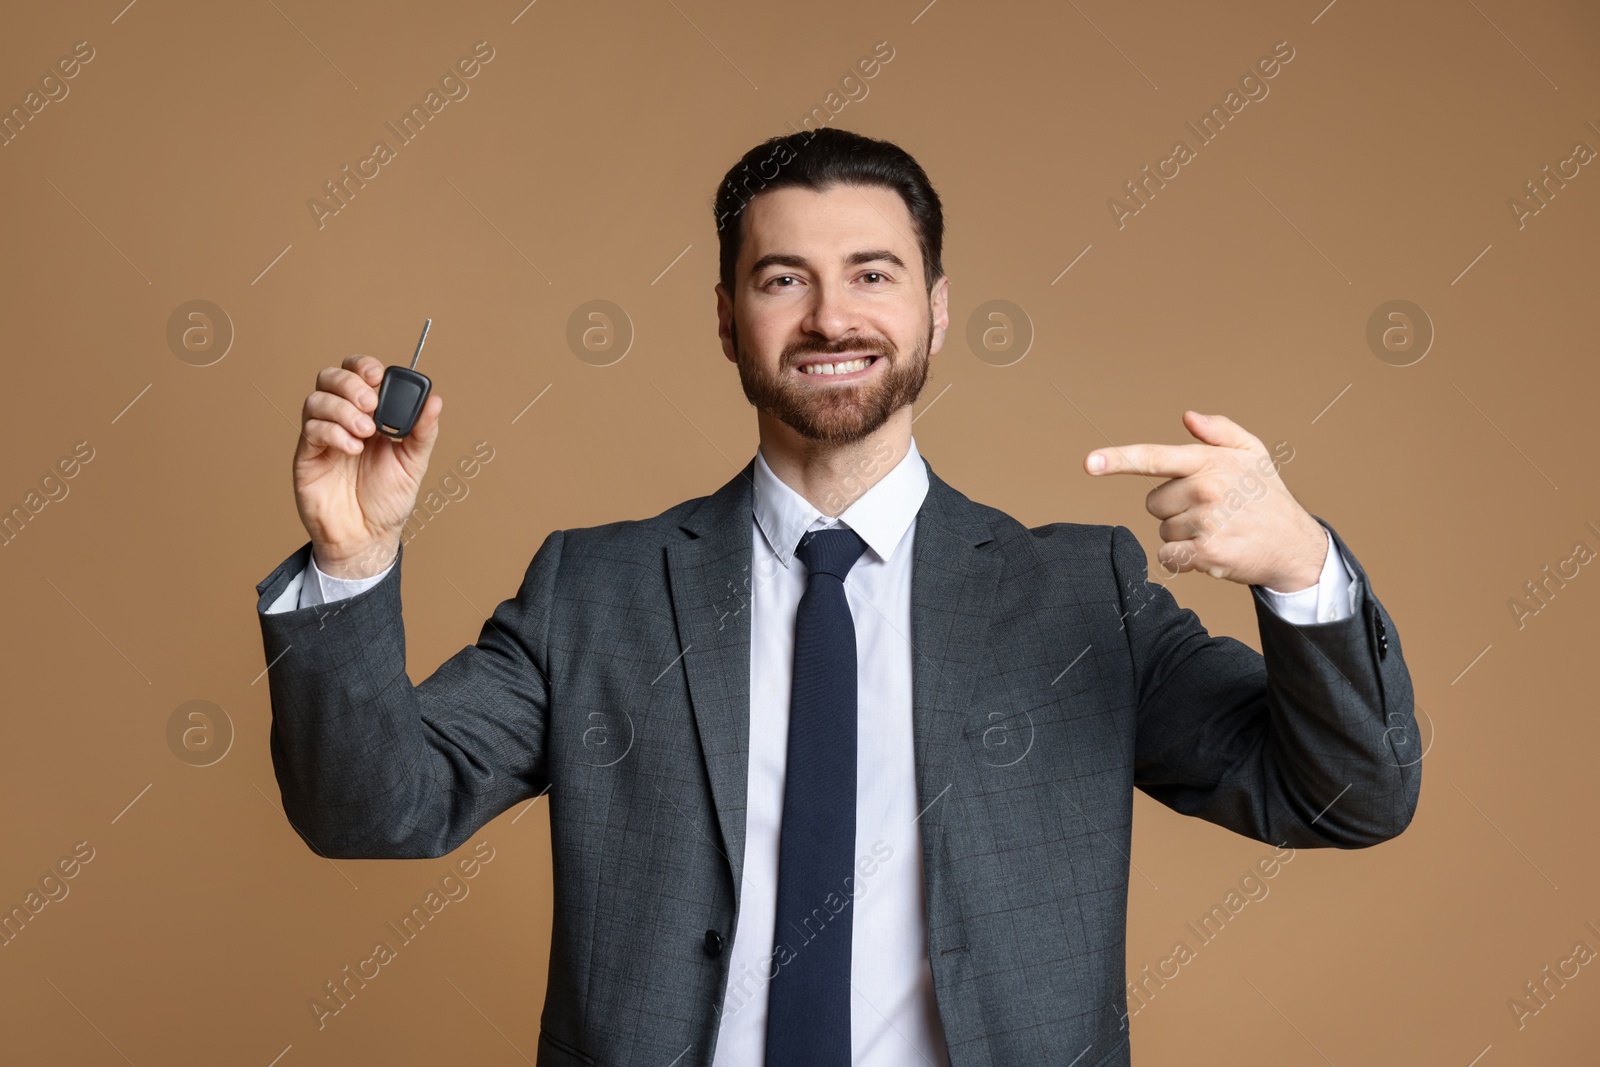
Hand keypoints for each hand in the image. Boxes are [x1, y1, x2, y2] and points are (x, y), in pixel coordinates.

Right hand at [293, 354, 443, 578]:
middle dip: (350, 383)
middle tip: (371, 405)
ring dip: (343, 409)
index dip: (364, 366)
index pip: (357, 373)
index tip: (378, 376)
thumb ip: (423, 432)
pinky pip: (311, 429)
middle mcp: (343, 419)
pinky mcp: (307, 456)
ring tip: (365, 433)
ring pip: (317, 400)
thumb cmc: (388, 501)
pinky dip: (333, 432)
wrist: (367, 537)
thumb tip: (435, 400)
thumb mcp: (414, 464)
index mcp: (370, 415)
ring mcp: (322, 436)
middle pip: (331, 378)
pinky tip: (352, 448)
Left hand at [1084, 411, 1326, 589]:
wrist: (1295, 546)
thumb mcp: (1253, 454)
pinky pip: (1168, 555)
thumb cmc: (1267, 497)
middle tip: (1212, 512)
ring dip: (1184, 535)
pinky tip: (1213, 551)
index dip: (1117, 460)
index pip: (1155, 458)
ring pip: (1163, 530)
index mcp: (1210, 462)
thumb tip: (1188, 416)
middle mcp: (1206, 488)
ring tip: (1219, 530)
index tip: (1089, 463)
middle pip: (1153, 503)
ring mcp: (1206, 521)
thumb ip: (1219, 432)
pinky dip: (1184, 559)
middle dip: (1175, 509)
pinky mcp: (1207, 553)